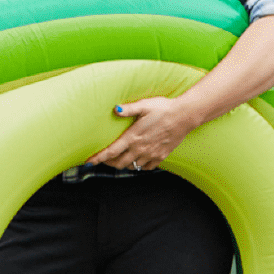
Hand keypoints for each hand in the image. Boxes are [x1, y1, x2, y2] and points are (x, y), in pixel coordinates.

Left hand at [88, 96, 202, 171]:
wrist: (185, 116)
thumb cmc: (164, 109)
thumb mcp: (144, 105)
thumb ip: (129, 109)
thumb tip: (116, 109)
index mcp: (133, 137)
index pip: (111, 152)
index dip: (98, 158)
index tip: (88, 162)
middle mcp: (140, 149)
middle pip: (118, 163)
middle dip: (109, 163)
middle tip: (104, 158)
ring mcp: (151, 154)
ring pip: (132, 166)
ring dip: (124, 163)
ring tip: (121, 157)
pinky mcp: (161, 157)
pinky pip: (146, 167)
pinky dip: (140, 165)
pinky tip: (139, 158)